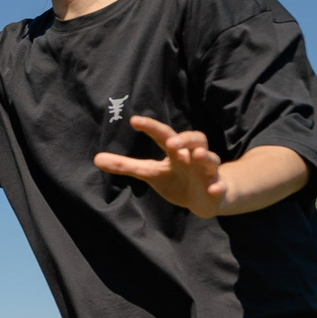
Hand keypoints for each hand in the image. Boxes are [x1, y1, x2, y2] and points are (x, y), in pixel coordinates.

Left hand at [95, 117, 227, 215]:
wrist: (206, 197)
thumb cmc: (176, 178)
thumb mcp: (150, 172)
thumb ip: (126, 166)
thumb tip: (96, 159)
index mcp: (176, 151)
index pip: (164, 135)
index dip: (151, 127)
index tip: (134, 121)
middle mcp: (193, 157)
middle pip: (195, 139)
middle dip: (184, 139)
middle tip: (171, 142)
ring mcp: (207, 172)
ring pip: (211, 160)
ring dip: (205, 156)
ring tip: (197, 155)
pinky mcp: (216, 189)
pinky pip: (219, 187)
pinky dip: (218, 187)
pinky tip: (214, 189)